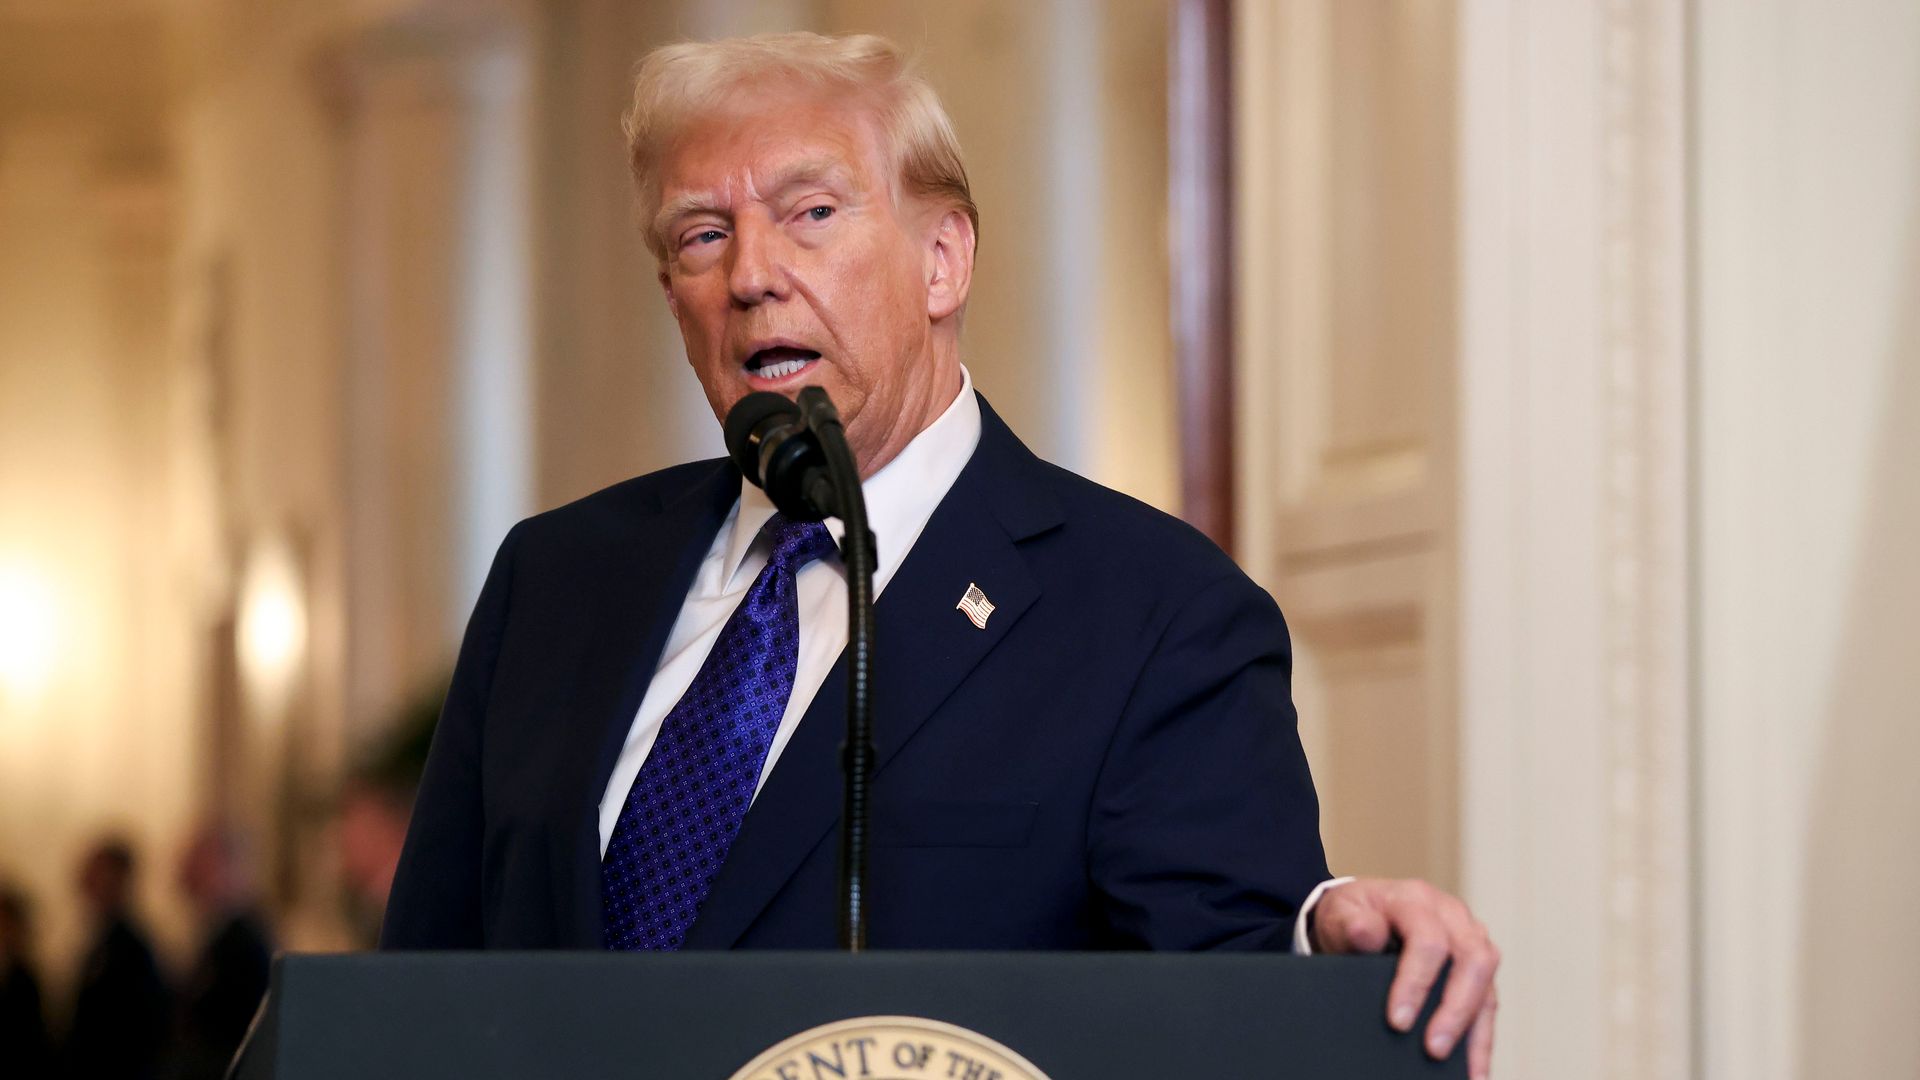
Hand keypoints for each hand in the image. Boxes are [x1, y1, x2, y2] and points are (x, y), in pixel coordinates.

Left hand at [1309, 878, 1499, 1078]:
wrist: (1359, 915)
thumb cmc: (1352, 917)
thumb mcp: (1340, 914)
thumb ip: (1351, 923)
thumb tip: (1366, 933)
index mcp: (1417, 900)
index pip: (1428, 940)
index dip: (1416, 982)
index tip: (1398, 1021)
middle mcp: (1452, 916)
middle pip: (1473, 960)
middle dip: (1455, 1010)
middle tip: (1433, 1049)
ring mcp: (1469, 940)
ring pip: (1487, 983)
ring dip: (1476, 1031)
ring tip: (1466, 1074)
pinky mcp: (1476, 969)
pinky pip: (1487, 1003)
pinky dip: (1481, 1039)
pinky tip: (1474, 1071)